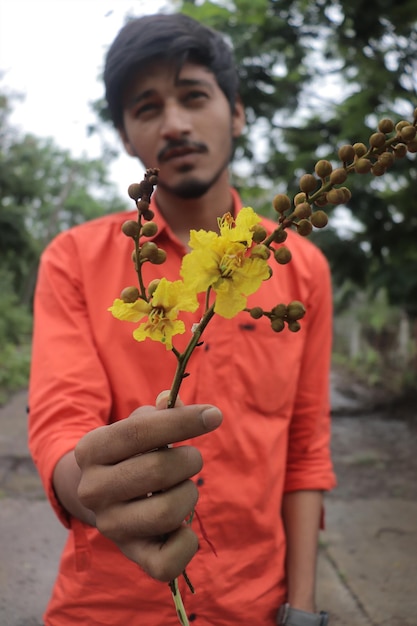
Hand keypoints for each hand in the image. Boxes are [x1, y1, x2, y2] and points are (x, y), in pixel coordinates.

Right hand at [74, 395, 221, 581]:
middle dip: (189, 460)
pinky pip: (168, 561)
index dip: (182, 422)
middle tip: (192, 459)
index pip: (138, 432)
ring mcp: (110, 527)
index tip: (214, 416)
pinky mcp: (131, 556)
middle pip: (158, 471)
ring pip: (168, 512)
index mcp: (91, 450)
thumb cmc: (131, 454)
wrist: (105, 498)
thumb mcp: (138, 427)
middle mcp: (93, 490)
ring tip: (183, 488)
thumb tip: (172, 400)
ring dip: (189, 494)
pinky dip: (187, 540)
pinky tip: (182, 525)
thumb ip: (160, 413)